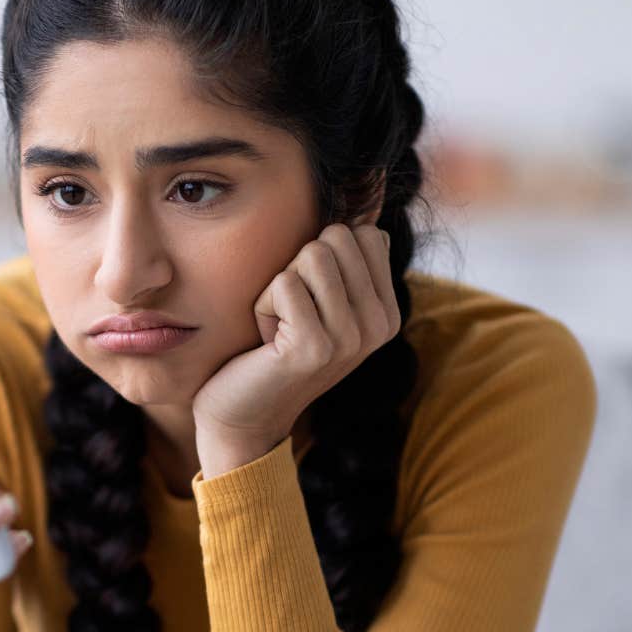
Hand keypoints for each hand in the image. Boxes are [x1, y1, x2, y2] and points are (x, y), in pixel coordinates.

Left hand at [192, 222, 403, 459]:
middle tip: (291, 314)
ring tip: (281, 327)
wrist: (244, 415)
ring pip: (311, 255)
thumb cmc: (275, 349)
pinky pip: (284, 283)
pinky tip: (268, 342)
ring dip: (279, 286)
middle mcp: (379, 325)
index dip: (322, 256)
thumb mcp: (323, 304)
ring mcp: (350, 338)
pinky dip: (263, 305)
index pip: (364, 233)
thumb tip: (366, 217)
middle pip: (336, 237)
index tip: (311, 301)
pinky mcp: (314, 347)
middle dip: (299, 267)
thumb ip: (347, 264)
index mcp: (387, 312)